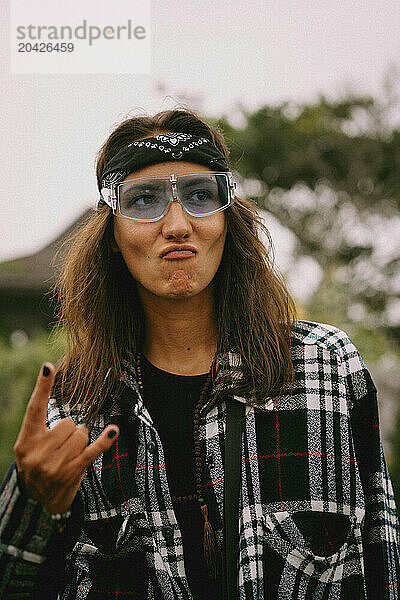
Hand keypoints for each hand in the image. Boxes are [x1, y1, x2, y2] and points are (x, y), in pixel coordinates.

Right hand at [13, 363, 118, 514]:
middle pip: (68, 423)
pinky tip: (113, 430)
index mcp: (26, 440)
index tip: (48, 367)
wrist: (38, 500)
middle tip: (62, 446)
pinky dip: (105, 440)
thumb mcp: (31, 447)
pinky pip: (93, 450)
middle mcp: (38, 452)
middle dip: (70, 431)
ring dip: (81, 441)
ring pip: (81, 434)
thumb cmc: (37, 464)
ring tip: (69, 454)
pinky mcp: (73, 472)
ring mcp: (55, 464)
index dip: (42, 387)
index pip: (35, 408)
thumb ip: (43, 429)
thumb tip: (71, 417)